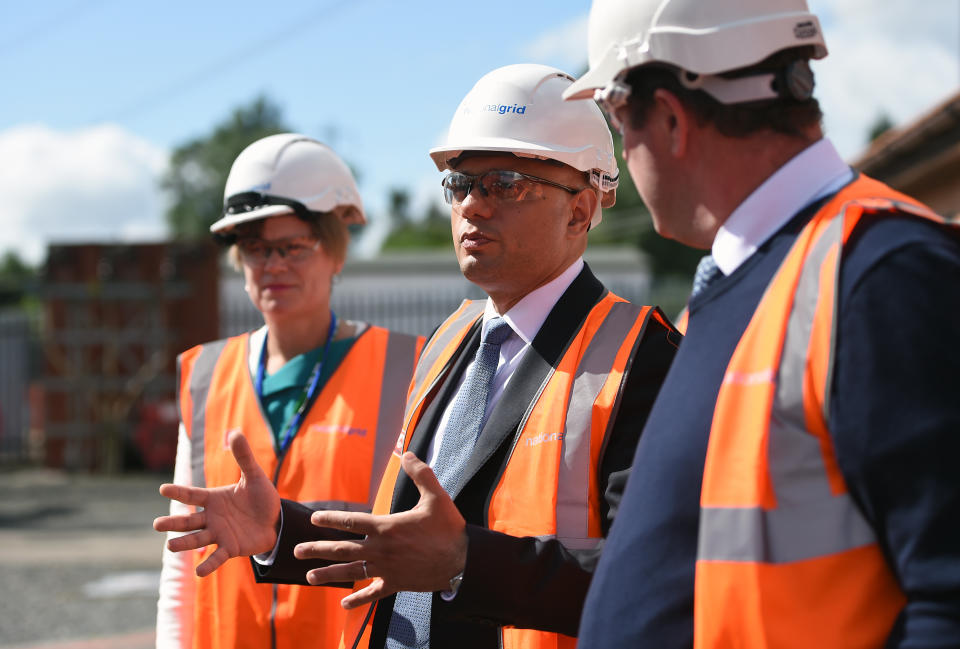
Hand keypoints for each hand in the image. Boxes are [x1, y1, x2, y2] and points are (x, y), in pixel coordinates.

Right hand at [153, 431, 280, 576]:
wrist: (277, 520)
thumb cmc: (262, 498)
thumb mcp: (254, 476)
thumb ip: (244, 457)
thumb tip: (235, 432)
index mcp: (214, 499)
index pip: (192, 495)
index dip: (178, 492)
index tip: (162, 489)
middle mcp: (212, 517)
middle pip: (188, 520)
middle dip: (173, 524)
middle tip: (156, 525)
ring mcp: (219, 534)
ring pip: (197, 539)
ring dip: (184, 544)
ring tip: (170, 547)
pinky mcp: (231, 548)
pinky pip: (217, 557)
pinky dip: (208, 565)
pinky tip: (198, 573)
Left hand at [296, 452, 466, 608]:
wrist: (463, 561)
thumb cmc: (449, 528)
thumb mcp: (436, 496)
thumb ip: (420, 473)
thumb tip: (407, 453)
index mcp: (386, 527)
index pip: (351, 521)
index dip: (330, 519)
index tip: (313, 518)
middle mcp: (381, 550)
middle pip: (342, 549)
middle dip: (317, 548)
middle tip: (297, 550)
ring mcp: (386, 569)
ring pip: (351, 572)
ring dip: (328, 574)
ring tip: (308, 577)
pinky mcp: (395, 584)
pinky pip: (372, 594)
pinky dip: (358, 599)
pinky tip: (344, 603)